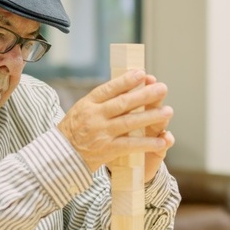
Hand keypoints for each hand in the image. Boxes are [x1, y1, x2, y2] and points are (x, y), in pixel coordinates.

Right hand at [58, 70, 173, 179]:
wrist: (61, 156)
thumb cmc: (74, 130)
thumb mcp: (82, 109)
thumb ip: (101, 100)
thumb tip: (126, 85)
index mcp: (88, 104)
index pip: (109, 89)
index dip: (126, 81)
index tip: (142, 73)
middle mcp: (94, 116)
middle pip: (123, 103)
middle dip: (145, 95)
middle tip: (163, 88)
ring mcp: (101, 133)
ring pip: (129, 122)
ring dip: (151, 117)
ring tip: (168, 111)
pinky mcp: (107, 150)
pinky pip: (130, 145)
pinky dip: (147, 143)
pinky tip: (161, 140)